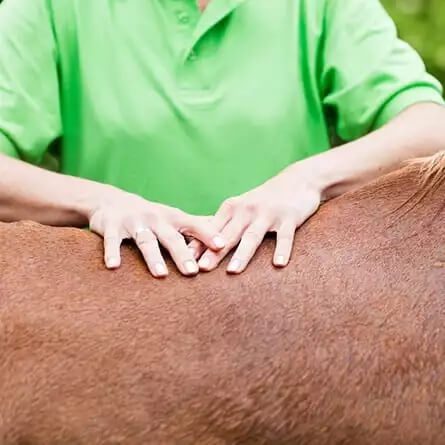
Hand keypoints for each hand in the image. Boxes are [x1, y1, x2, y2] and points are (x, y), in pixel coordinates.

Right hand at [88, 187, 224, 276]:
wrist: (111, 201)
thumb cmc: (151, 216)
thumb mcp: (173, 218)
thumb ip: (196, 226)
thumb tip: (227, 235)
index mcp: (173, 218)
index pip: (194, 226)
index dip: (208, 235)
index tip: (222, 246)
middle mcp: (155, 219)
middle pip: (171, 238)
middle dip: (182, 254)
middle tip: (193, 272)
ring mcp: (133, 222)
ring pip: (145, 241)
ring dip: (153, 257)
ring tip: (161, 274)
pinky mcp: (111, 227)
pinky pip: (112, 241)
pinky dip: (113, 252)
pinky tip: (114, 266)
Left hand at [188, 166, 321, 273]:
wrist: (297, 180)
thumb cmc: (263, 201)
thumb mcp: (241, 209)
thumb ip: (222, 227)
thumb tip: (195, 248)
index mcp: (232, 208)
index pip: (213, 230)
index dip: (199, 244)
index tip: (187, 260)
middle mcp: (247, 210)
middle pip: (229, 234)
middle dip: (215, 252)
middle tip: (202, 268)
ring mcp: (268, 214)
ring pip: (253, 236)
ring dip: (242, 254)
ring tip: (233, 271)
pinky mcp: (289, 218)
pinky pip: (285, 236)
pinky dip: (282, 250)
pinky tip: (278, 264)